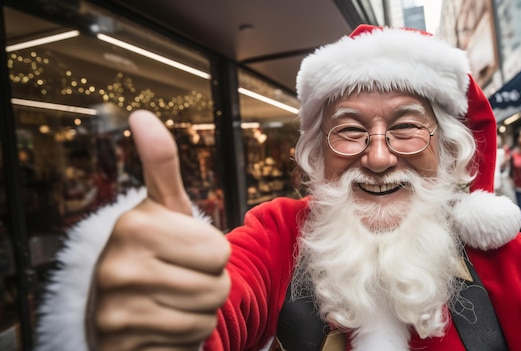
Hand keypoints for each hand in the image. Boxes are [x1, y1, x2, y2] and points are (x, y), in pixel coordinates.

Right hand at [89, 110, 230, 349]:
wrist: (114, 303)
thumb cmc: (151, 248)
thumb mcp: (161, 207)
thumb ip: (160, 163)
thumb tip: (142, 115)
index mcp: (134, 226)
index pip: (218, 251)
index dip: (211, 253)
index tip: (184, 250)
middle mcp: (118, 268)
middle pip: (216, 285)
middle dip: (208, 283)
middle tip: (180, 276)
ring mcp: (116, 311)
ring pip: (205, 315)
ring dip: (198, 309)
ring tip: (172, 297)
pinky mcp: (121, 345)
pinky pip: (188, 341)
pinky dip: (185, 334)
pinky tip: (163, 321)